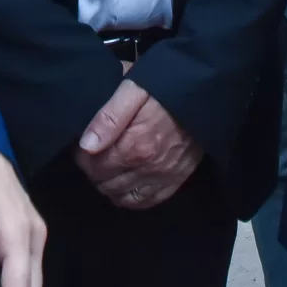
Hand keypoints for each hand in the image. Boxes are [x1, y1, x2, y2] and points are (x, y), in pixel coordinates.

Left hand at [74, 78, 202, 210]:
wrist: (204, 90)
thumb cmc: (165, 85)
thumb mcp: (133, 89)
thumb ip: (108, 117)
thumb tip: (85, 146)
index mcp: (135, 146)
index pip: (95, 167)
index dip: (82, 159)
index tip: (81, 148)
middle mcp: (149, 168)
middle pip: (107, 184)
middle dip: (94, 173)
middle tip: (92, 158)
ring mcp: (165, 176)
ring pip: (125, 198)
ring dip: (110, 188)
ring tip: (107, 171)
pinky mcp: (178, 179)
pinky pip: (148, 201)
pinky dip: (132, 199)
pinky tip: (125, 187)